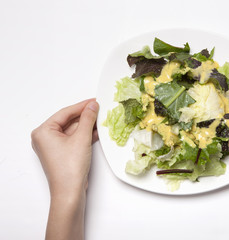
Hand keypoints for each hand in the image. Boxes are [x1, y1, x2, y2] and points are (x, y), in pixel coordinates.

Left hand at [31, 99, 98, 239]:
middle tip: (99, 109)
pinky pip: (74, 139)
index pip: (65, 113)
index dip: (81, 106)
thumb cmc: (70, 168)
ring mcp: (54, 146)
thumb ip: (88, 119)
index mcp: (43, 131)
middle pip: (69, 121)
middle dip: (85, 116)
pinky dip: (85, 135)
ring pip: (73, 130)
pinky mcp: (62, 153)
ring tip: (101, 118)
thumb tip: (92, 105)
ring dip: (87, 125)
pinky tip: (97, 131)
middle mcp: (45, 138)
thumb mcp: (81, 138)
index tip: (94, 101)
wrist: (70, 192)